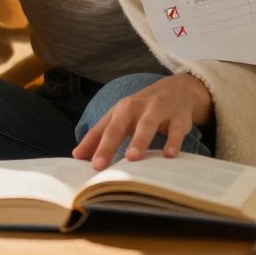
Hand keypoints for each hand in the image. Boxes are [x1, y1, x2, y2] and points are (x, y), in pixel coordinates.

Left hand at [71, 74, 212, 169]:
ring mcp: (157, 111)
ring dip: (139, 141)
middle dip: (108, 146)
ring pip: (146, 126)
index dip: (91, 145)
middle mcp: (135, 108)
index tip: (81, 162)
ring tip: (132, 158)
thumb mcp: (121, 118)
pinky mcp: (178, 118)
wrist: (177, 89)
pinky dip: (173, 142)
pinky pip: (175, 130)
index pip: (102, 129)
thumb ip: (99, 136)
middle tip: (99, 165)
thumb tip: (77, 155)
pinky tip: (169, 155)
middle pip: (119, 127)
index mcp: (119, 110)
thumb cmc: (143, 109)